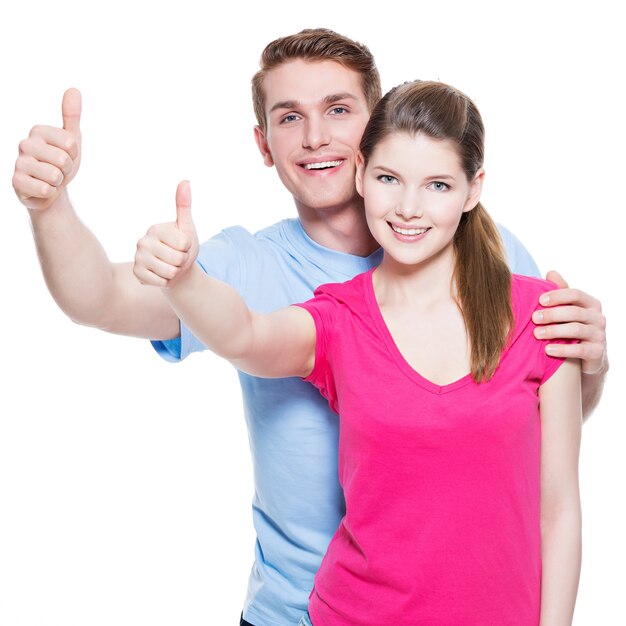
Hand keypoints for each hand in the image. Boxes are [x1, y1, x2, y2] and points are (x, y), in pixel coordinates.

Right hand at [13, 88, 81, 210]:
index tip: (66, 155)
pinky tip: (42, 188)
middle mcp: (25, 144)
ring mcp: (19, 163)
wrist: (51, 190)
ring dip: (58, 182)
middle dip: (67, 169)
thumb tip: (73, 89)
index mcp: (38, 131)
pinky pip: (44, 189)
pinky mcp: (16, 182)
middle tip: (59, 169)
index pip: (70, 142)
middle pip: (63, 159)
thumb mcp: (72, 140)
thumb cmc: (61, 163)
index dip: (74, 154)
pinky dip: (49, 192)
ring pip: (54, 175)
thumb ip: (72, 116)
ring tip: (51, 179)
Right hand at [134, 180, 198, 287]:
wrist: (175, 269)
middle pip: (177, 258)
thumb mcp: (187, 227)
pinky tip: (162, 275)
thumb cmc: (183, 247)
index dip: (188, 247)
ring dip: (175, 273)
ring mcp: (137, 257)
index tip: (182, 245)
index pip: (184, 243)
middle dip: (182, 262)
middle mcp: (143, 241)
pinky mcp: (136, 273)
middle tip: (177, 259)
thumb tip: (185, 181)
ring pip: (170, 272)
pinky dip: (166, 281)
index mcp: (156, 228)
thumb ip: (184, 206)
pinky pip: (160, 282)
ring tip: (170, 266)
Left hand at [533, 270, 607, 374]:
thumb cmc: (572, 326)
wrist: (587, 356)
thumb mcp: (567, 309)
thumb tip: (551, 272)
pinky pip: (580, 350)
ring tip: (536, 334)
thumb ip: (560, 292)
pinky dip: (562, 349)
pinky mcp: (597, 352)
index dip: (558, 295)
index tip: (539, 300)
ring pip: (576, 330)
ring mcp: (599, 335)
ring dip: (554, 331)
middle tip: (533, 318)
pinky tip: (547, 349)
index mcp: (590, 303)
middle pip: (574, 312)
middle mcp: (598, 317)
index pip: (575, 294)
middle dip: (552, 314)